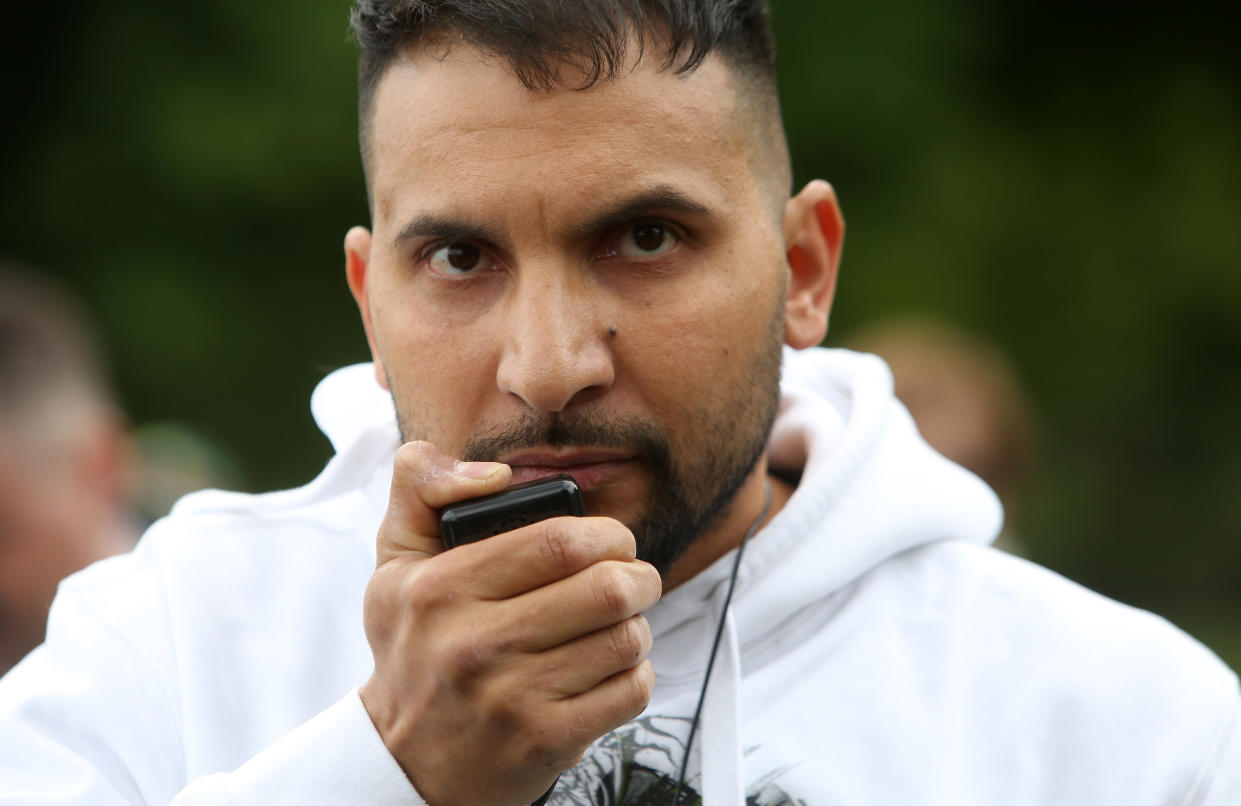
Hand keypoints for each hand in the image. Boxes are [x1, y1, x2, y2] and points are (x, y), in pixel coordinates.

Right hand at [359, 442, 660, 805]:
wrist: (404, 761)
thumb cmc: (413, 648)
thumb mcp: (395, 561)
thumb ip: (421, 484)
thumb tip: (495, 472)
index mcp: (440, 589)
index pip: (558, 541)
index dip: (606, 533)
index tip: (612, 540)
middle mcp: (473, 644)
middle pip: (606, 587)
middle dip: (638, 574)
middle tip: (633, 576)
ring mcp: (512, 698)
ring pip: (626, 639)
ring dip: (637, 625)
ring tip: (617, 623)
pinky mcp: (546, 741)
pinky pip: (629, 690)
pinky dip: (635, 673)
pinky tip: (607, 668)